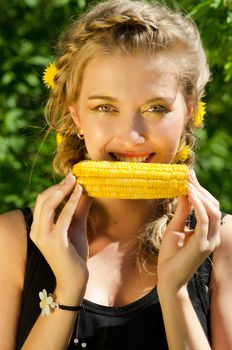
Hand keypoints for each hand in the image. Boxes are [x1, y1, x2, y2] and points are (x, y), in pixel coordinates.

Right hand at [30, 173, 92, 299]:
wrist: (74, 280)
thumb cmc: (74, 255)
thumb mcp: (76, 228)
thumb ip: (78, 211)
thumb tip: (86, 192)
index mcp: (38, 228)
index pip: (42, 201)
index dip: (55, 188)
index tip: (70, 178)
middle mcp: (36, 231)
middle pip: (42, 200)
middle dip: (58, 186)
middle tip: (72, 176)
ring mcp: (43, 236)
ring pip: (48, 205)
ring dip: (62, 190)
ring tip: (75, 181)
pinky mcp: (54, 241)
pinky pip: (63, 216)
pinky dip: (71, 202)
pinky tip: (80, 193)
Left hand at [157, 170, 220, 291]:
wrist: (167, 279)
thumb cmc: (169, 256)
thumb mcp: (175, 228)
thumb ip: (182, 212)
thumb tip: (185, 193)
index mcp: (207, 233)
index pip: (209, 207)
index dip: (200, 191)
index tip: (189, 176)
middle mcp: (212, 236)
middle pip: (213, 206)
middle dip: (201, 189)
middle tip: (188, 176)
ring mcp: (209, 241)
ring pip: (212, 211)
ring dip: (200, 195)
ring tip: (188, 183)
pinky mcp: (202, 245)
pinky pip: (204, 220)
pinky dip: (198, 205)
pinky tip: (190, 194)